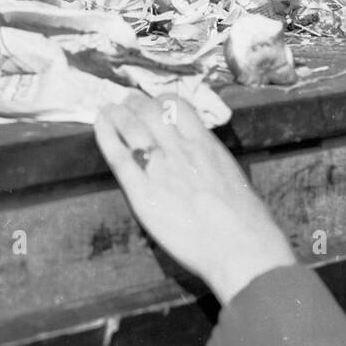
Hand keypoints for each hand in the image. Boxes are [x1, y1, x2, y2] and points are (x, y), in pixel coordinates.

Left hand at [94, 93, 295, 303]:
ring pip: (132, 126)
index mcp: (204, 143)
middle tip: (127, 102)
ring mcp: (160, 168)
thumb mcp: (232, 175)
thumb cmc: (245, 218)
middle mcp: (180, 149)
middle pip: (151, 111)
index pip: (178, 106)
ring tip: (109, 109)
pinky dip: (106, 134)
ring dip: (118, 113)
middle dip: (136, 103)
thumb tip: (206, 162)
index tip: (155, 103)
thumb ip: (212, 162)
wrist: (238, 244)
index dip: (162, 101)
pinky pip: (119, 155)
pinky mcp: (142, 193)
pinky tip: (100, 123)